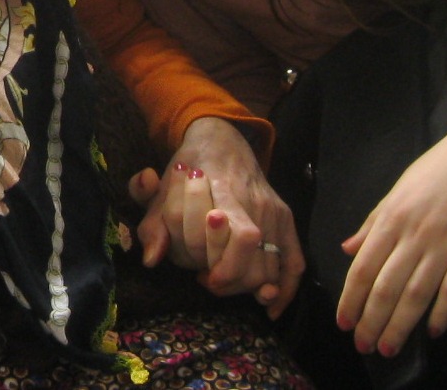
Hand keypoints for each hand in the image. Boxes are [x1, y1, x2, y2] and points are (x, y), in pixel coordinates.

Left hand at [129, 117, 301, 317]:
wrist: (220, 142)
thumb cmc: (186, 171)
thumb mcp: (161, 194)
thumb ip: (152, 224)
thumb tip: (152, 259)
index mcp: (223, 190)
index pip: (237, 236)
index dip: (218, 266)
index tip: (199, 274)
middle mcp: (254, 202)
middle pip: (253, 260)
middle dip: (229, 280)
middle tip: (208, 278)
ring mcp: (273, 211)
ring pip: (270, 267)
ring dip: (246, 286)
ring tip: (224, 279)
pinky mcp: (285, 219)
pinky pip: (294, 262)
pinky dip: (285, 288)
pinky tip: (268, 305)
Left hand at [336, 127, 446, 357]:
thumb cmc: (440, 166)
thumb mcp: (398, 189)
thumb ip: (374, 222)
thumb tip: (349, 250)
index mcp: (392, 218)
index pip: (364, 267)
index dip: (351, 298)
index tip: (344, 322)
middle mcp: (414, 234)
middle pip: (387, 287)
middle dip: (372, 321)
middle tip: (364, 346)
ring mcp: (445, 243)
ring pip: (417, 293)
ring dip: (401, 325)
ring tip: (389, 348)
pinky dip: (443, 312)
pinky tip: (433, 332)